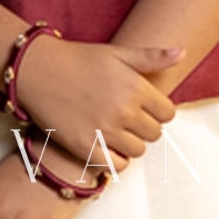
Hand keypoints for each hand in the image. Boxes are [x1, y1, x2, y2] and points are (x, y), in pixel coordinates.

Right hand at [12, 35, 183, 173]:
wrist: (37, 70)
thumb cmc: (78, 59)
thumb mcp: (116, 53)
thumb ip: (151, 57)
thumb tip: (181, 52)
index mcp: (134, 87)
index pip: (167, 113)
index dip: (158, 111)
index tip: (145, 108)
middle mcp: (123, 110)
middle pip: (154, 134)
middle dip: (145, 127)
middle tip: (128, 119)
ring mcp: (104, 130)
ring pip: (138, 150)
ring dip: (131, 144)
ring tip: (117, 132)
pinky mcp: (84, 147)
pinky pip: (115, 166)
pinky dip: (116, 161)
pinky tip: (108, 148)